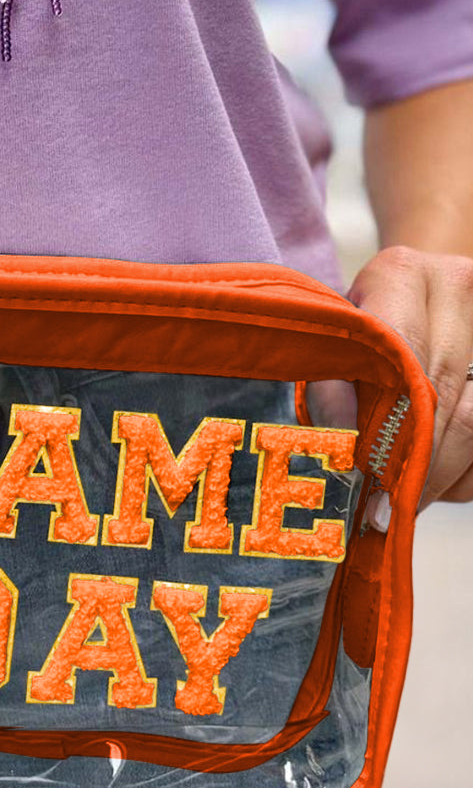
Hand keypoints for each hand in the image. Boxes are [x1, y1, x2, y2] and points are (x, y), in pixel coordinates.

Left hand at [347, 244, 472, 527]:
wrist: (424, 290)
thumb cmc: (363, 326)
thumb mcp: (334, 343)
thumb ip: (328, 383)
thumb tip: (339, 434)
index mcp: (402, 274)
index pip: (401, 357)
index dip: (386, 429)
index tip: (367, 487)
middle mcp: (459, 286)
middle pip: (446, 396)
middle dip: (416, 468)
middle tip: (386, 513)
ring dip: (445, 475)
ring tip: (408, 503)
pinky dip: (467, 472)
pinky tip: (442, 479)